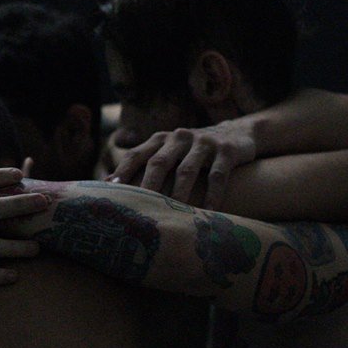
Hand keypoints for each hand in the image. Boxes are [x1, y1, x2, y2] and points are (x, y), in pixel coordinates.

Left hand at [107, 122, 256, 208]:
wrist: (239, 133)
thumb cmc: (194, 150)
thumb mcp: (171, 151)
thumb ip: (145, 162)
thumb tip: (108, 183)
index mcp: (162, 139)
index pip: (137, 154)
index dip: (123, 170)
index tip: (110, 188)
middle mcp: (180, 137)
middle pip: (159, 162)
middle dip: (147, 185)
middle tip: (139, 206)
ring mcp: (204, 143)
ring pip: (187, 170)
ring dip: (178, 193)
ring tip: (173, 214)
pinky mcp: (226, 151)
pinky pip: (217, 176)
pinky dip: (212, 195)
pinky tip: (208, 211)